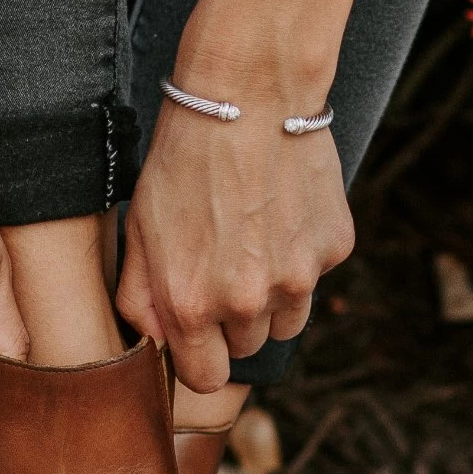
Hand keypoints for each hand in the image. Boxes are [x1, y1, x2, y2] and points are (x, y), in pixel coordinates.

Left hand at [117, 99, 353, 392]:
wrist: (248, 95)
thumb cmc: (182, 164)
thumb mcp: (140, 233)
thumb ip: (141, 302)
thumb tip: (156, 346)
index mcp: (193, 307)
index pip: (206, 378)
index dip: (202, 359)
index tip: (201, 337)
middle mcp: (248, 303)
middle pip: (246, 348)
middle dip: (233, 321)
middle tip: (223, 267)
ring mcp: (297, 278)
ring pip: (286, 321)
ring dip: (271, 298)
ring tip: (253, 243)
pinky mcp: (332, 249)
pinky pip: (315, 276)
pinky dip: (301, 257)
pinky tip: (281, 215)